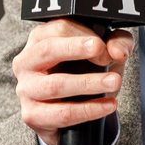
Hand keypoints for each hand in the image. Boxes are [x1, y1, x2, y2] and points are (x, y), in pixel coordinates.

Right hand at [15, 19, 131, 140]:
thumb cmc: (81, 74)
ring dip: (88, 83)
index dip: (83, 35)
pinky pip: (62, 113)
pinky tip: (108, 105)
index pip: (58, 28)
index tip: (104, 47)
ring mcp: (26, 89)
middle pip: (48, 50)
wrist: (67, 116)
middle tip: (104, 56)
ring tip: (114, 82)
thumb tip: (118, 51)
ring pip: (55, 85)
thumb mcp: (102, 54)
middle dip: (77, 50)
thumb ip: (116, 43)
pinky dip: (88, 110)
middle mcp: (26, 62)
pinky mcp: (32, 115)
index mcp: (40, 39)